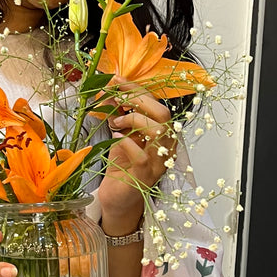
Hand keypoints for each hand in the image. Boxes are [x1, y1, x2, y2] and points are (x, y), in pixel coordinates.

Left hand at [96, 81, 172, 230]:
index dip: (135, 89)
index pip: (155, 103)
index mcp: (163, 132)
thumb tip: (110, 91)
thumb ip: (120, 114)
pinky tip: (115, 138)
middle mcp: (167, 146)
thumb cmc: (123, 166)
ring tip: (116, 123)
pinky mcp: (145, 177)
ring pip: (158, 131)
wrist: (119, 197)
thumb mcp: (121, 134)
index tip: (115, 79)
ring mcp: (158, 162)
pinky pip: (142, 156)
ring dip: (134, 120)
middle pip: (163, 114)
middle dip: (137, 100)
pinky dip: (127, 143)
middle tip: (114, 98)